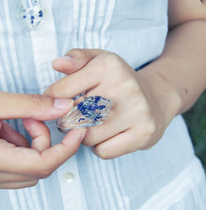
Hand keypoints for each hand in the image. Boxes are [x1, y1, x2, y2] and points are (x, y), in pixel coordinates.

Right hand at [0, 80, 85, 189]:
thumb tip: (63, 107)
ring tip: (17, 120)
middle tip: (33, 117)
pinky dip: (19, 148)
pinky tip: (7, 129)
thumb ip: (33, 105)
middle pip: (37, 168)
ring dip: (31, 144)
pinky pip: (12, 166)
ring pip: (26, 169)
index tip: (77, 132)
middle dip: (44, 141)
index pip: (43, 164)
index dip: (66, 148)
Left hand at [44, 49, 177, 158]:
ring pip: (87, 137)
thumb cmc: (119, 80)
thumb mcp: (99, 61)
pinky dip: (100, 147)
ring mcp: (137, 111)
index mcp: (108, 66)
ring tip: (95, 124)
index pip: (61, 92)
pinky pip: (103, 151)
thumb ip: (76, 58)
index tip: (56, 104)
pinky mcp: (144, 133)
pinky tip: (108, 135)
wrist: (156, 96)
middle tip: (77, 115)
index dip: (52, 102)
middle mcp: (124, 87)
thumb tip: (57, 64)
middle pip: (73, 118)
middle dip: (68, 120)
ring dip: (85, 135)